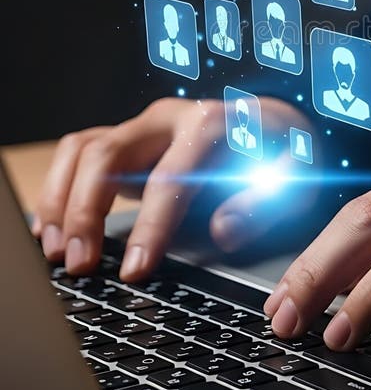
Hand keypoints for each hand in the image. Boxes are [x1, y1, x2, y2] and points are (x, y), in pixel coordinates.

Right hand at [35, 97, 314, 280]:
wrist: (273, 122)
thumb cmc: (285, 150)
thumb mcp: (298, 175)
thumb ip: (266, 201)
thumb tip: (223, 230)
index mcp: (210, 124)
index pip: (169, 177)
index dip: (150, 226)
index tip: (136, 270)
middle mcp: (168, 119)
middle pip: (107, 154)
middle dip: (85, 211)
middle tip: (81, 264)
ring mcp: (143, 127)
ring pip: (82, 150)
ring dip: (60, 200)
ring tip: (58, 251)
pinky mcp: (128, 142)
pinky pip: (78, 157)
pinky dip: (57, 189)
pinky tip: (53, 229)